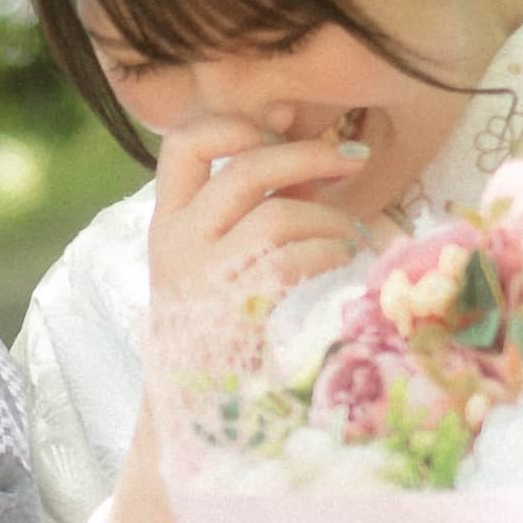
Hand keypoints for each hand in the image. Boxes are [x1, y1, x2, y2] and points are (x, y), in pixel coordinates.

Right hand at [147, 116, 368, 321]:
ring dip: (329, 218)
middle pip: (245, 170)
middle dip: (310, 155)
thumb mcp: (224, 253)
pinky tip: (342, 256)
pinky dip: (330, 251)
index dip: (233, 124)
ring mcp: (202, 276)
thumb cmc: (221, 317)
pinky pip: (295, 261)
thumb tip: (317, 158)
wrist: (197, 398)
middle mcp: (176, 241)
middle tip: (354, 159)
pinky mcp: (235, 308)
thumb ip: (260, 202)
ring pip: (277, 217)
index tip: (276, 128)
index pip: (183, 142)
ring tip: (351, 232)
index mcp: (167, 219)